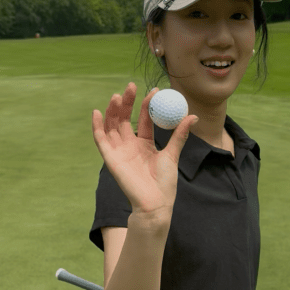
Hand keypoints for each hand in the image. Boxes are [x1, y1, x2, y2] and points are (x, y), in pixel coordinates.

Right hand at [92, 83, 198, 217]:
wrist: (155, 202)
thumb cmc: (164, 183)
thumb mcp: (172, 154)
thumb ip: (179, 135)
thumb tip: (192, 116)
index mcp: (144, 144)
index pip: (144, 119)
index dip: (147, 105)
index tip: (154, 91)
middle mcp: (130, 145)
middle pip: (125, 119)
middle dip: (127, 102)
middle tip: (132, 86)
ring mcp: (119, 151)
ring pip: (112, 126)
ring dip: (113, 110)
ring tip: (117, 95)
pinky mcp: (110, 159)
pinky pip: (100, 140)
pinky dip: (97, 126)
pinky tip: (96, 112)